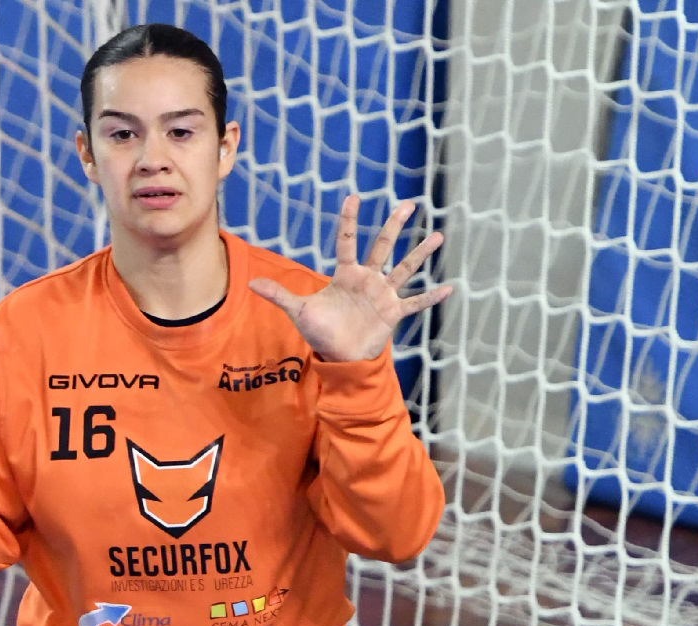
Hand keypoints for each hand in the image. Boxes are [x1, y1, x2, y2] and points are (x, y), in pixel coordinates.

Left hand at [250, 196, 449, 362]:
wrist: (339, 357)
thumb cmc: (320, 332)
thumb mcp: (299, 311)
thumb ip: (278, 295)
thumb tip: (249, 283)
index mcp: (346, 275)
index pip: (347, 241)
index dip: (349, 220)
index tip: (353, 197)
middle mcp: (368, 279)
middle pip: (382, 246)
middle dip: (394, 226)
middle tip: (408, 203)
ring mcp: (383, 295)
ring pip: (404, 268)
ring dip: (420, 254)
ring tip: (437, 236)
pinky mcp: (393, 314)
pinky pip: (415, 304)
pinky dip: (430, 298)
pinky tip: (449, 288)